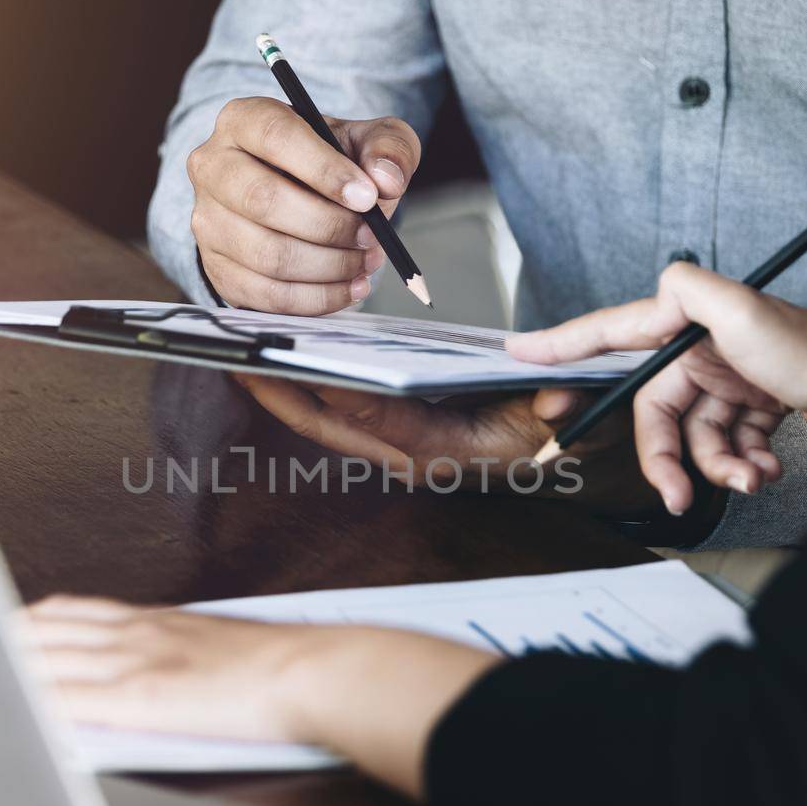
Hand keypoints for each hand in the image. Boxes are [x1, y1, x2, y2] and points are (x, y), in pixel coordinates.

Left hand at [24, 596, 496, 798]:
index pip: (73, 612)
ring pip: (46, 658)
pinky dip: (33, 702)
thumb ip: (179, 653)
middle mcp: (138, 634)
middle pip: (45, 629)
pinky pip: (71, 699)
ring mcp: (137, 663)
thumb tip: (163, 671)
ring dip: (0, 664)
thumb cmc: (284, 665)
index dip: (28, 620)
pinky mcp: (143, 699)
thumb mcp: (220, 645)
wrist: (320, 669)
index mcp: (157, 622)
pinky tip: (7, 709)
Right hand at [187, 97, 420, 314]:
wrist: (300, 196)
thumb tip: (385, 180)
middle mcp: (213, 168)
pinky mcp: (218, 269)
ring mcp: (208, 222)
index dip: (325, 170)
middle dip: (330, 226)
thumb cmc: (329, 163)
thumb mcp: (367, 140)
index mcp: (243, 120)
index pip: (276, 137)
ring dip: (329, 267)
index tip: (367, 197)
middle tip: (371, 236)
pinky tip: (349, 287)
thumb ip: (388, 148)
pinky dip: (317, 298)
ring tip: (365, 261)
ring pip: (267, 255)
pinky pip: (268, 296)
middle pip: (264, 201)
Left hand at [233, 374, 664, 512]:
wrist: (561, 445)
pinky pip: (335, 412)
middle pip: (331, 425)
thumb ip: (565, 406)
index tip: (297, 360)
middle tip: (234, 354)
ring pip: (325, 422)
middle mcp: (412, 457)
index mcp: (448, 452)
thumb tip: (554, 402)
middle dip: (281, 394)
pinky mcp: (391, 435)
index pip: (383, 416)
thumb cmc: (561, 423)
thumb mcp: (572, 412)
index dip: (340, 388)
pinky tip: (277, 354)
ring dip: (281, 390)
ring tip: (240, 348)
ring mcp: (397, 449)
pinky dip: (303, 386)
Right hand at [507, 263, 806, 513]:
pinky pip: (727, 445)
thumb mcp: (748, 313)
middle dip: (666, 458)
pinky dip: (742, 464)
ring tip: (750, 479)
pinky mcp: (757, 404)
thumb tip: (656, 283)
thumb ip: (690, 292)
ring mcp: (732, 378)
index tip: (521, 352)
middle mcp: (706, 346)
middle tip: (677, 496)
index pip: (614, 331)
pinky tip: (767, 468)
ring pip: (693, 437)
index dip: (564, 343)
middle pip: (656, 410)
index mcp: (691, 320)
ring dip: (717, 467)